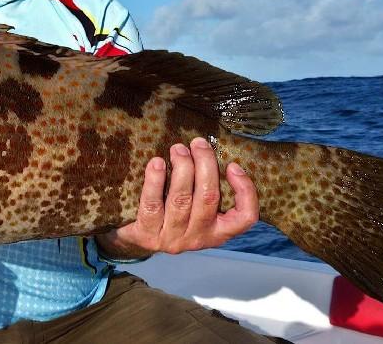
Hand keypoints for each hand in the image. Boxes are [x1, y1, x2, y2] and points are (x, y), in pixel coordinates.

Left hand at [95, 137, 258, 259]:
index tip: (233, 165)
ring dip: (182, 168)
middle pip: (208, 198)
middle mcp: (198, 237)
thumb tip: (210, 150)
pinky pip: (153, 204)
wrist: (136, 239)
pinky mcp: (148, 234)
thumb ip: (206, 188)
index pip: (245, 218)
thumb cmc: (172, 215)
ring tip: (178, 149)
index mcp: (217, 231)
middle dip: (205, 164)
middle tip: (198, 143)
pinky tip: (156, 163)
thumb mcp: (196, 209)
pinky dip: (155, 181)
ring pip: (181, 199)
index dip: (245, 190)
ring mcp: (172, 238)